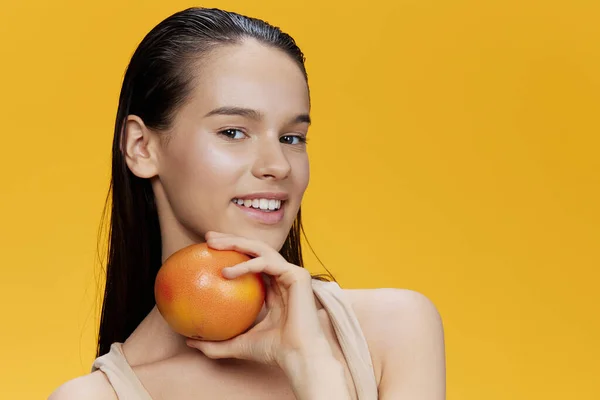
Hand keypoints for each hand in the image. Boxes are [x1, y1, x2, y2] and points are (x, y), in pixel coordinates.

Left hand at [186, 231, 331, 368]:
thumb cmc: (272, 352)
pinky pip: (266, 263)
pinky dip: (246, 265)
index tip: (209, 250)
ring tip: (213, 244)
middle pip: (256, 250)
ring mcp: (292, 274)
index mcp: (274, 289)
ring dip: (236, 243)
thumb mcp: (236, 345)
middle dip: (231, 239)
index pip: (252, 263)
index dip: (233, 253)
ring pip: (261, 249)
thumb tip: (189, 342)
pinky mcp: (297, 275)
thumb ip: (215, 344)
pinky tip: (226, 272)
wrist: (297, 356)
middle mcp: (283, 277)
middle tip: (208, 238)